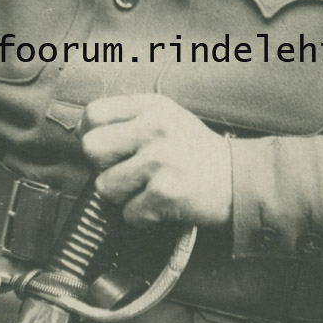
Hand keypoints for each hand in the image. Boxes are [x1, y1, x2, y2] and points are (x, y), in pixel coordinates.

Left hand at [79, 93, 231, 227]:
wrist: (238, 179)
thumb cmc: (195, 150)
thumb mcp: (166, 117)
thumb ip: (129, 119)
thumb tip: (83, 134)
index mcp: (151, 106)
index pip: (94, 114)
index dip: (90, 134)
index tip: (105, 147)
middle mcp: (154, 128)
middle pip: (92, 149)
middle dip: (103, 166)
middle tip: (126, 171)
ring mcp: (160, 160)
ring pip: (105, 186)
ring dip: (123, 195)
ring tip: (147, 188)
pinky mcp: (165, 193)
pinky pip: (128, 212)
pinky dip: (141, 216)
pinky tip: (160, 204)